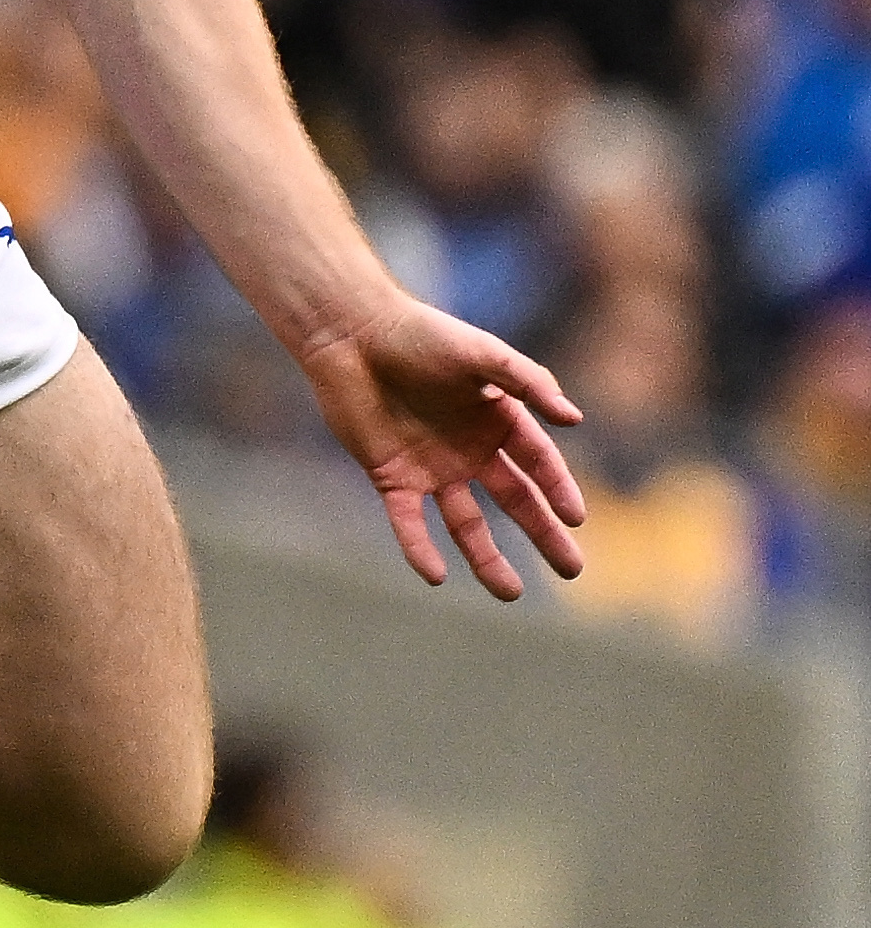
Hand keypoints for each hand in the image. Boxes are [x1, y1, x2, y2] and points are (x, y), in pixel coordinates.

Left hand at [301, 299, 586, 602]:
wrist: (352, 334)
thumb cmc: (420, 335)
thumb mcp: (482, 352)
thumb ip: (529, 382)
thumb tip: (574, 419)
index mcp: (496, 419)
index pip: (537, 463)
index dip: (557, 490)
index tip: (575, 519)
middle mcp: (469, 449)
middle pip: (513, 501)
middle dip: (542, 534)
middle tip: (571, 571)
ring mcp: (431, 467)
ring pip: (465, 524)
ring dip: (487, 559)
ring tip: (511, 592)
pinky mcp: (391, 478)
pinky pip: (409, 522)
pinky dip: (420, 549)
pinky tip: (436, 575)